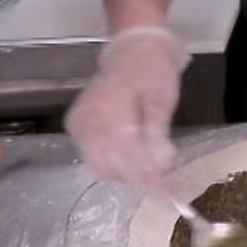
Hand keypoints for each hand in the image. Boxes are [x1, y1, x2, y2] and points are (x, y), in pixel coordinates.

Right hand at [65, 26, 188, 184]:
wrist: (132, 47)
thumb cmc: (152, 70)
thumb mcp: (162, 100)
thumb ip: (157, 136)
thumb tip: (159, 167)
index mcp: (109, 112)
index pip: (129, 158)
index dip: (150, 181)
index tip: (169, 198)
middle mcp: (87, 122)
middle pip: (112, 168)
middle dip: (140, 178)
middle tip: (166, 181)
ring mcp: (78, 125)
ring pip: (101, 167)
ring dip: (126, 172)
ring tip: (151, 163)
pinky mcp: (76, 127)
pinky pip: (93, 157)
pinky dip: (113, 162)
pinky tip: (132, 153)